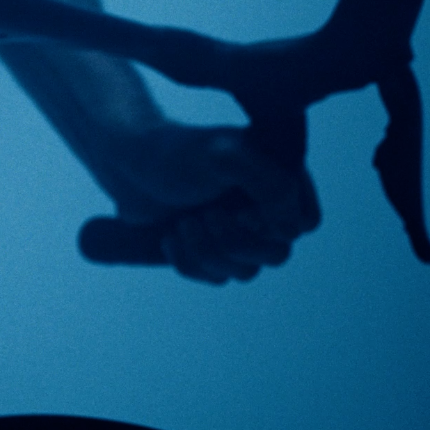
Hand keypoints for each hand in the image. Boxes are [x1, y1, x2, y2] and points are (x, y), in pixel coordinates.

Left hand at [88, 123, 320, 284]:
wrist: (124, 163)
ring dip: (207, 251)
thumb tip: (294, 231)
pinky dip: (188, 261)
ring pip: (243, 272)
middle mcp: (262, 206)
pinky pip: (212, 277)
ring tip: (183, 221)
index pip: (305, 223)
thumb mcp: (225, 156)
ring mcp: (235, 230)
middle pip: (276, 255)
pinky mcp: (207, 248)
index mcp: (277, 178)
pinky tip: (170, 235)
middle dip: (234, 241)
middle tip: (204, 214)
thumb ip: (271, 184)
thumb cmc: (174, 152)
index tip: (241, 207)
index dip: (276, 225)